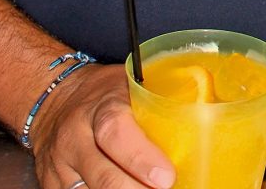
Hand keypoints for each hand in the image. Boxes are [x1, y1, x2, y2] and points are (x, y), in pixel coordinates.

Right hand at [29, 63, 174, 188]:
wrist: (52, 100)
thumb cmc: (105, 94)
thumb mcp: (131, 86)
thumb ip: (159, 102)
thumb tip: (213, 112)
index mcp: (99, 108)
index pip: (116, 133)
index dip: (142, 158)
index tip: (167, 178)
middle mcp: (74, 138)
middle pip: (103, 176)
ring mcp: (60, 166)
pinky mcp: (53, 185)